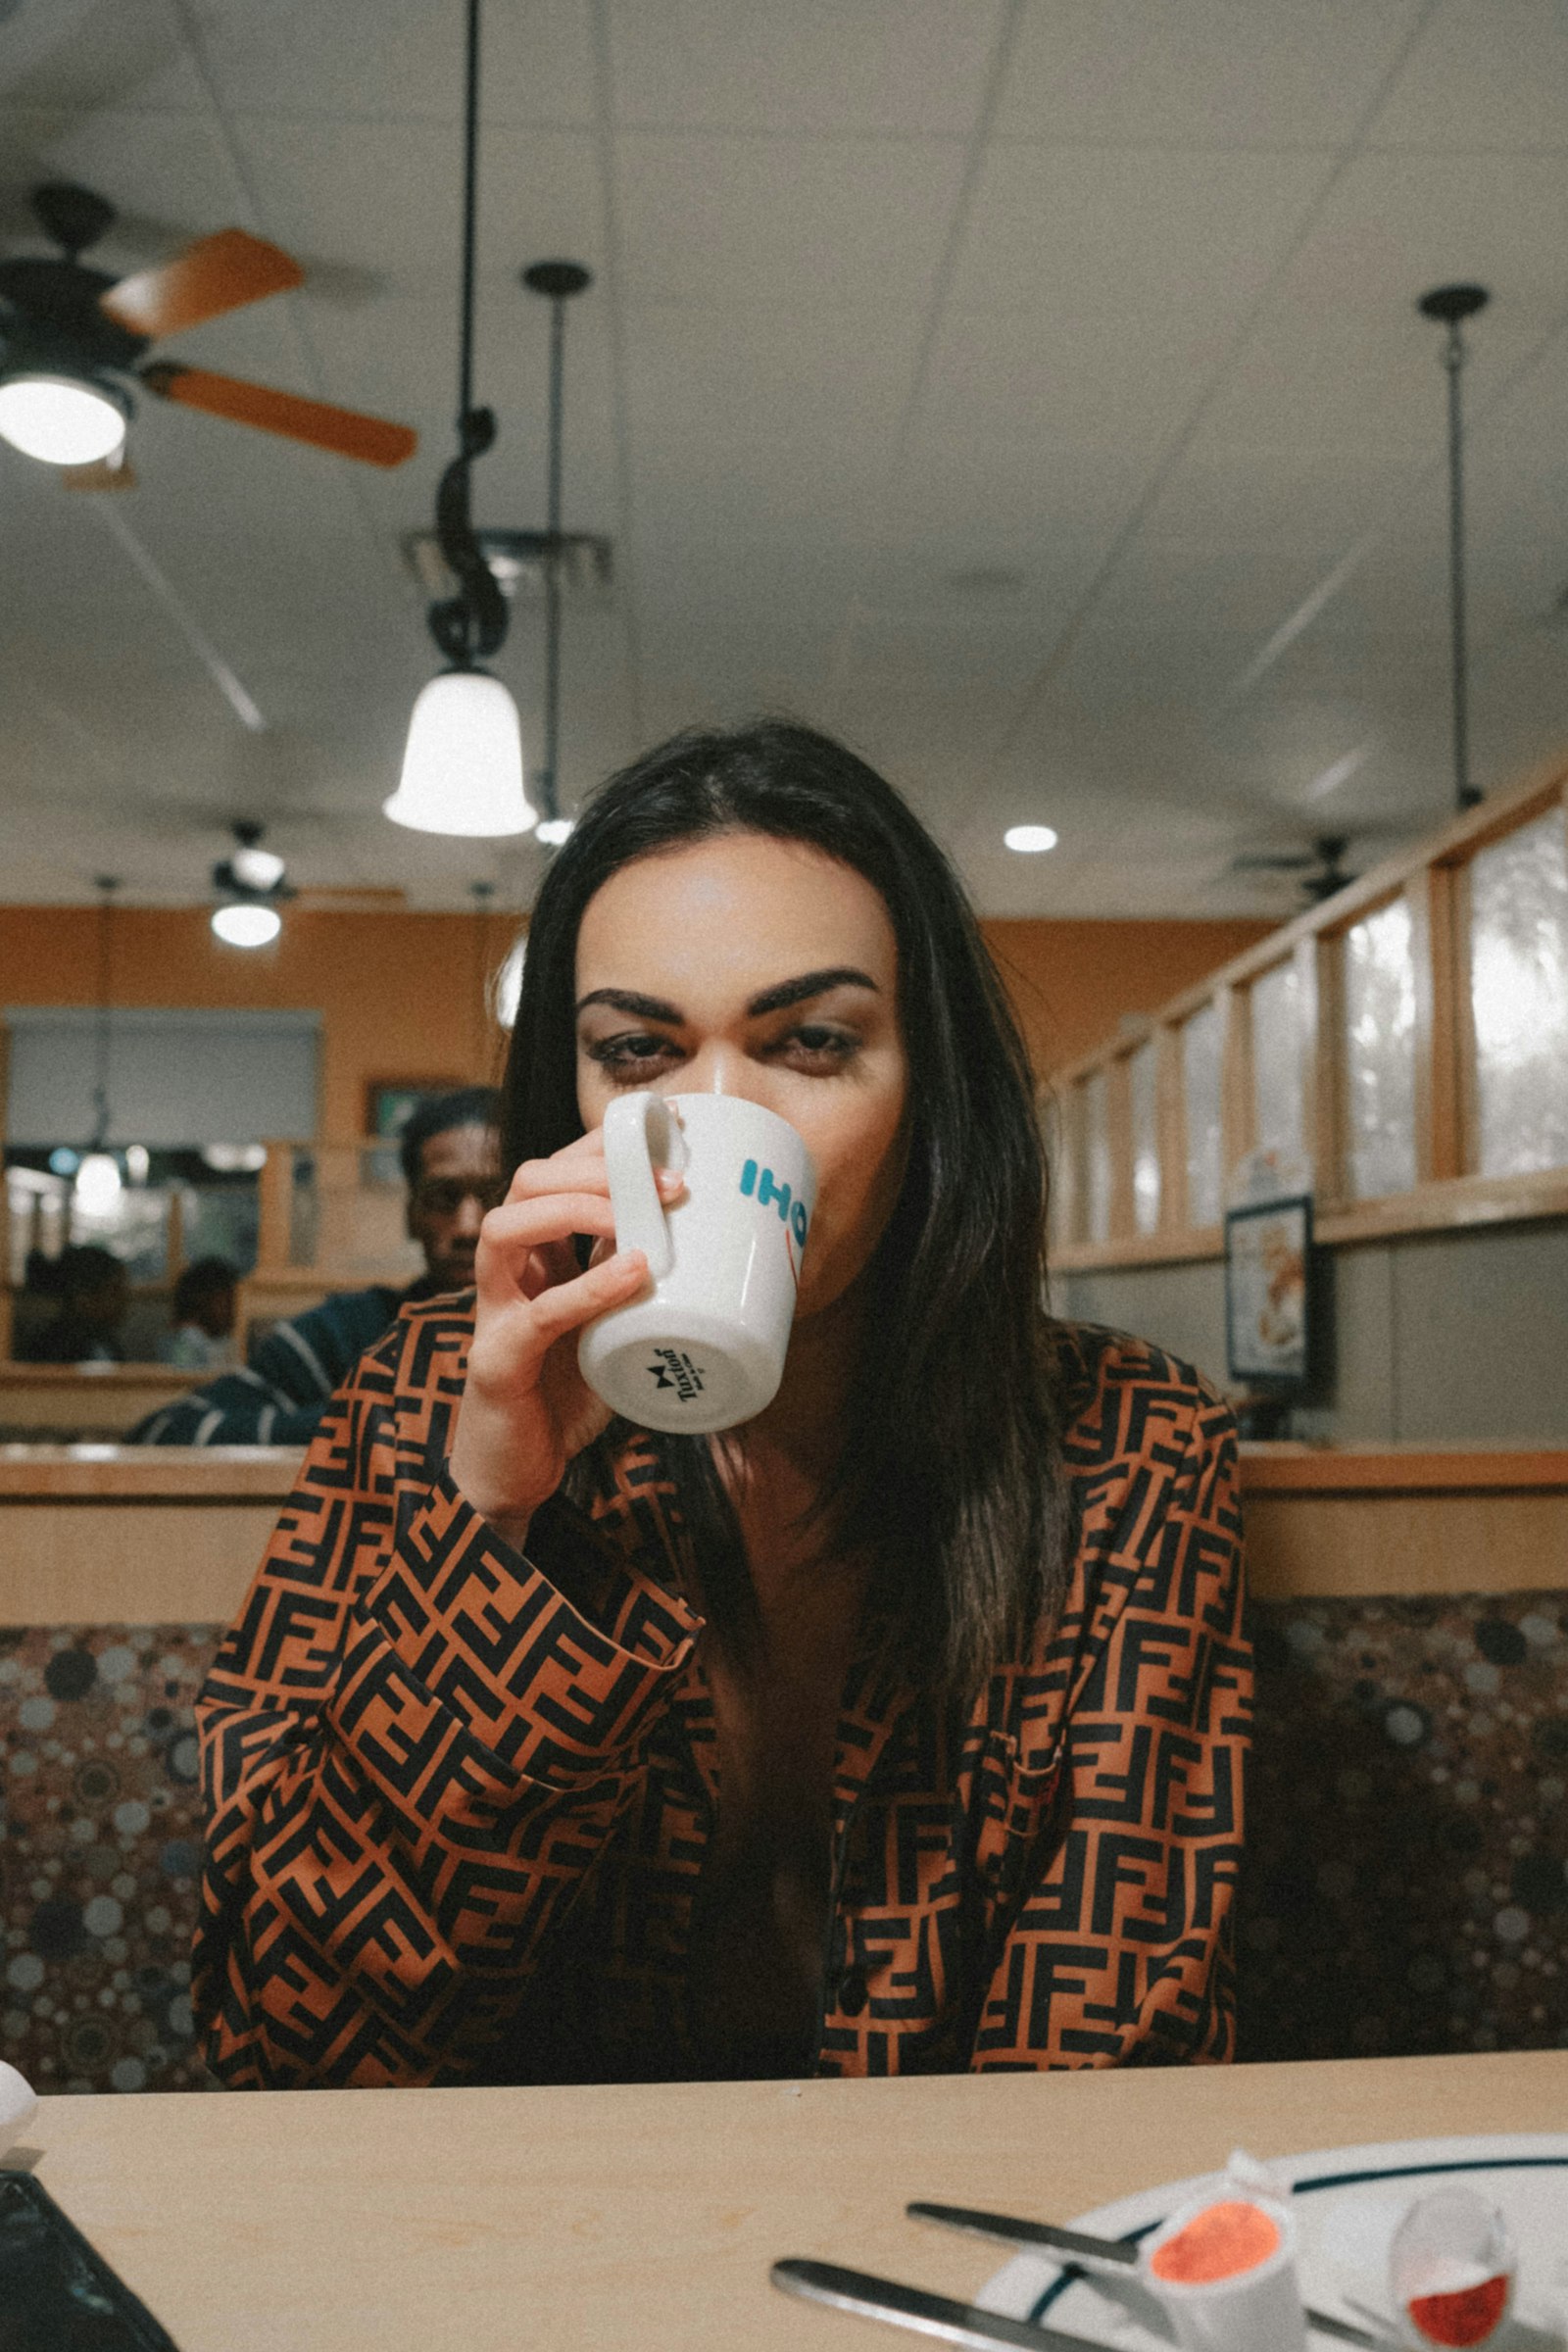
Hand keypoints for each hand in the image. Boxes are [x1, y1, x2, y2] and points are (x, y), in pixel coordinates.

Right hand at [448, 1129, 680, 1548]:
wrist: (519, 1471)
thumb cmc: (566, 1393)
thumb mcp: (615, 1325)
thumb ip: (645, 1288)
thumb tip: (727, 1259)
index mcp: (537, 1253)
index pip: (557, 1171)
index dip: (605, 1142)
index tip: (673, 1127)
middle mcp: (508, 1271)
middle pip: (526, 1182)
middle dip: (594, 1166)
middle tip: (669, 1180)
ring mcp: (494, 1312)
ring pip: (505, 1229)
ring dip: (574, 1209)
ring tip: (638, 1214)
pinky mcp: (498, 1361)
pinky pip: (537, 1314)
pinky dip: (586, 1288)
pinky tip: (632, 1273)